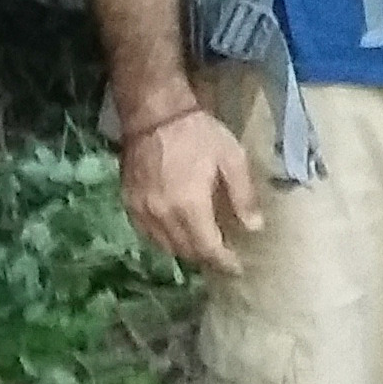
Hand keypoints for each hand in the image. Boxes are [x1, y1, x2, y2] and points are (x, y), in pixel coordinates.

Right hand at [121, 106, 262, 272]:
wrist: (155, 115)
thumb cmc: (199, 134)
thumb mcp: (232, 159)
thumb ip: (243, 196)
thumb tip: (254, 228)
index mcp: (189, 205)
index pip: (206, 247)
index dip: (222, 262)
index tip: (236, 268)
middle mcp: (162, 214)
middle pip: (184, 250)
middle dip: (206, 258)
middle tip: (223, 257)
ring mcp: (141, 210)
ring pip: (163, 245)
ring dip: (184, 251)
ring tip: (203, 248)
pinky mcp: (128, 202)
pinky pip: (146, 233)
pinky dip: (163, 240)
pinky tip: (177, 234)